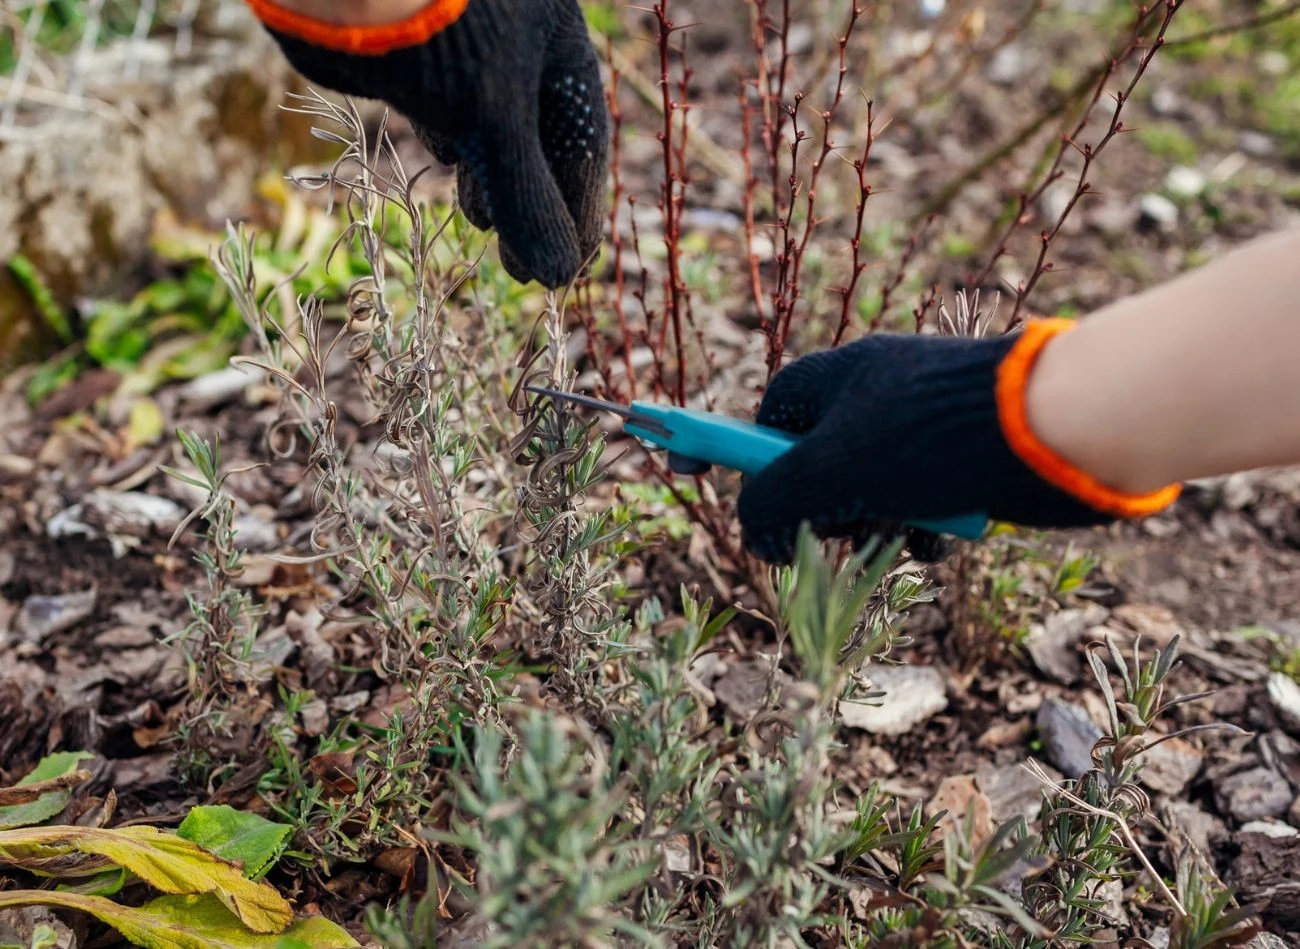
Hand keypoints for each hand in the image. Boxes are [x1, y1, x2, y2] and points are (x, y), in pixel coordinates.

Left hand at [257, 0, 608, 287]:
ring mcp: (469, 42)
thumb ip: (528, 201)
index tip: (567, 268)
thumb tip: (558, 275)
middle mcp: (520, 36)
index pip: (583, 139)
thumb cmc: (445, 40)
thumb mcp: (497, 125)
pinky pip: (450, 106)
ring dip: (489, 181)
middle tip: (518, 266)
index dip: (578, 210)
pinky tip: (447, 164)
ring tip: (479, 225)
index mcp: (558, 36)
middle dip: (526, 203)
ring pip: (490, 125)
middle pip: (537, 136)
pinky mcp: (419, 48)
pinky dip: (453, 142)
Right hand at [732, 324, 1178, 563]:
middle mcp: (875, 397)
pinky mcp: (963, 457)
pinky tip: (941, 530)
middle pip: (814, 464)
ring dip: (874, 523)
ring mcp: (921, 428)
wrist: (1055, 429)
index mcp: (836, 378)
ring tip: (899, 530)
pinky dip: (922, 525)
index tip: (685, 469)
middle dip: (819, 506)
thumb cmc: (932, 435)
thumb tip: (754, 535)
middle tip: (830, 527)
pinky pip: (918, 501)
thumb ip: (773, 501)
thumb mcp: (832, 468)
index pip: (763, 416)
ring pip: (868, 491)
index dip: (726, 448)